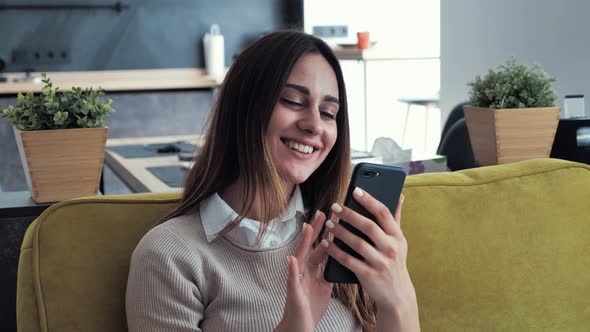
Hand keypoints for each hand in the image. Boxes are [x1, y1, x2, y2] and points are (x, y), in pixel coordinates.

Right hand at [275, 211, 332, 331]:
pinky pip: (292, 280)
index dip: (324, 233)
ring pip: (299, 258)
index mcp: (311, 271)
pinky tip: (292, 259)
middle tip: (321, 213)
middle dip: (315, 231)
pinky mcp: (293, 293)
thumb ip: (327, 273)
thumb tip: (339, 259)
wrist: (300, 328)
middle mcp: (302, 272)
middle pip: (309, 247)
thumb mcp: (323, 288)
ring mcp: (296, 281)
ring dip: (303, 243)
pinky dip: (291, 269)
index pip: (319, 248)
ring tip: (307, 228)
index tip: (332, 218)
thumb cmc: (310, 309)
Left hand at [326, 189, 419, 330]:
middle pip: (368, 226)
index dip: (369, 200)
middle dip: (350, 215)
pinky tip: (325, 243)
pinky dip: (335, 251)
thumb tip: (399, 195)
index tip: (355, 190)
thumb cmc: (395, 262)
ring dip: (340, 231)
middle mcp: (391, 249)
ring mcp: (380, 263)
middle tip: (335, 207)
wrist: (397, 295)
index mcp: (398, 237)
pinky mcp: (369, 275)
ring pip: (357, 243)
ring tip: (329, 223)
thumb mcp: (400, 242)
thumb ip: (396, 219)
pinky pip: (348, 260)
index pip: (383, 213)